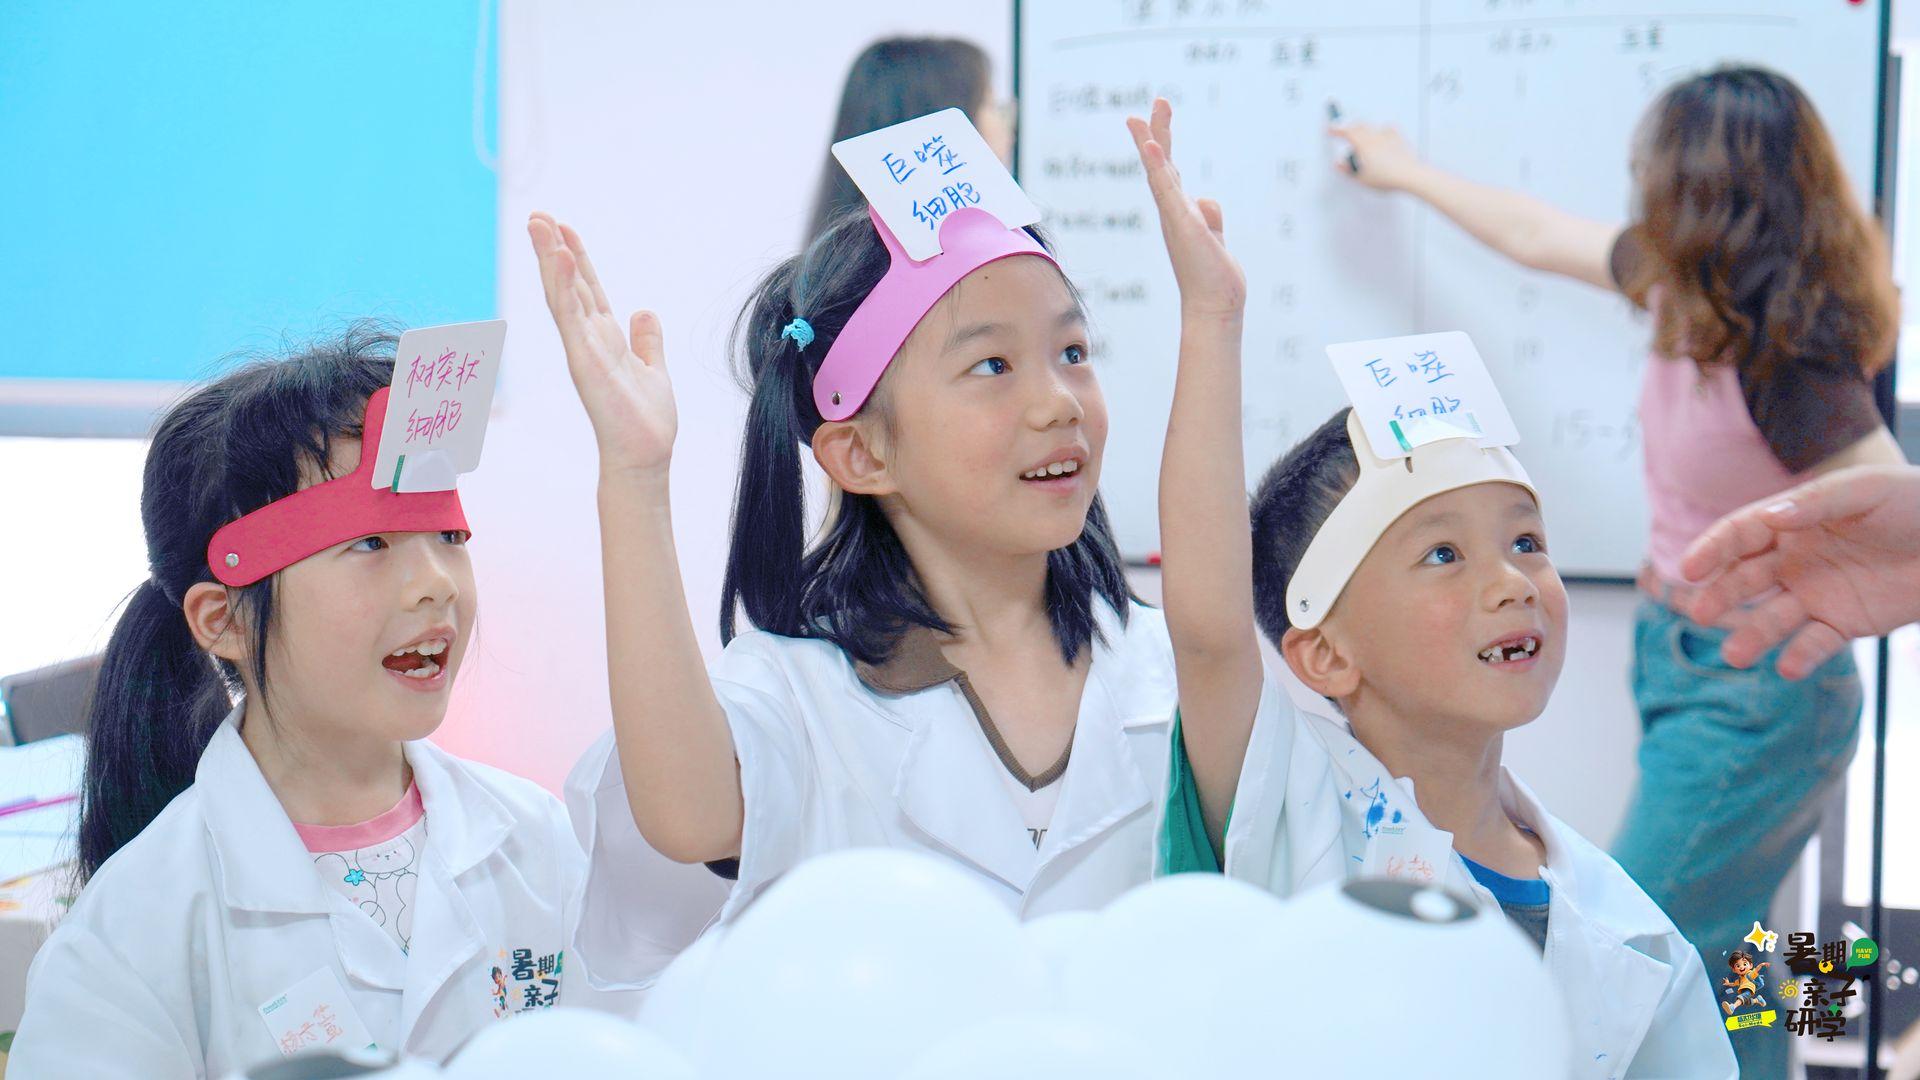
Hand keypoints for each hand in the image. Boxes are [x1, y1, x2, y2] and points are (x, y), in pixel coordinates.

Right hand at [527, 212, 676, 478]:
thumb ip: (647, 340)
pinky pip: (569, 315)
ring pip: (562, 294)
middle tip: (537, 215)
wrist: (644, 455)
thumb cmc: (646, 421)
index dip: (577, 258)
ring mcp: (583, 348)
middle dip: (553, 249)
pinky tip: (557, 256)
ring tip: (540, 223)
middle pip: (568, 285)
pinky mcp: (583, 359)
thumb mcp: (653, 369)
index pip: (588, 289)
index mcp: (606, 338)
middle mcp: (589, 339)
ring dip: (550, 258)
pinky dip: (562, 284)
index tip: (565, 228)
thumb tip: (644, 311)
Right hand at [1126, 98, 1244, 320]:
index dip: (1161, 144)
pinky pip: (1165, 188)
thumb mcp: (1215, 237)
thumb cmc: (1214, 277)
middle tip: (1156, 102)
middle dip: (1156, 132)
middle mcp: (1172, 212)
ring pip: (1158, 172)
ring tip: (1140, 118)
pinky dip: (1156, 164)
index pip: (1168, 172)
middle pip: (1161, 164)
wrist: (1215, 305)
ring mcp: (1174, 216)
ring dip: (1151, 142)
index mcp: (1180, 213)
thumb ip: (1210, 216)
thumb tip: (1205, 200)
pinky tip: (1151, 146)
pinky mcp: (1181, 222)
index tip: (1155, 117)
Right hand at [1328, 122, 1425, 191]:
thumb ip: (1347, 170)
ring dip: (1364, 130)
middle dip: (1349, 128)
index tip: (1330, 129)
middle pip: (1358, 126)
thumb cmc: (1388, 177)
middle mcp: (1374, 137)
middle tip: (1344, 133)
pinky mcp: (1398, 139)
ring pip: (1372, 127)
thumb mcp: (1361, 178)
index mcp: (1363, 144)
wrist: (1409, 175)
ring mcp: (1387, 137)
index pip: (1346, 132)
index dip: (1336, 130)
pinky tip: (1381, 136)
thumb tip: (1339, 165)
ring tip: (1361, 138)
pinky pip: (1387, 129)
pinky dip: (1381, 131)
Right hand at [1679, 464, 1919, 677]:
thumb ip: (1816, 504)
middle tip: (1701, 612)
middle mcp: (1795, 560)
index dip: (1712, 549)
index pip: (1741, 535)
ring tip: (1736, 655)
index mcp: (1793, 521)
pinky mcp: (1845, 623)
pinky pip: (1816, 643)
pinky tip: (1789, 667)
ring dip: (1752, 635)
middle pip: (1746, 579)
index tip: (1689, 569)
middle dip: (1721, 596)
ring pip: (1773, 618)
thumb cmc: (1916, 502)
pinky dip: (1800, 657)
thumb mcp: (1866, 491)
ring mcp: (1817, 594)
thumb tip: (1768, 518)